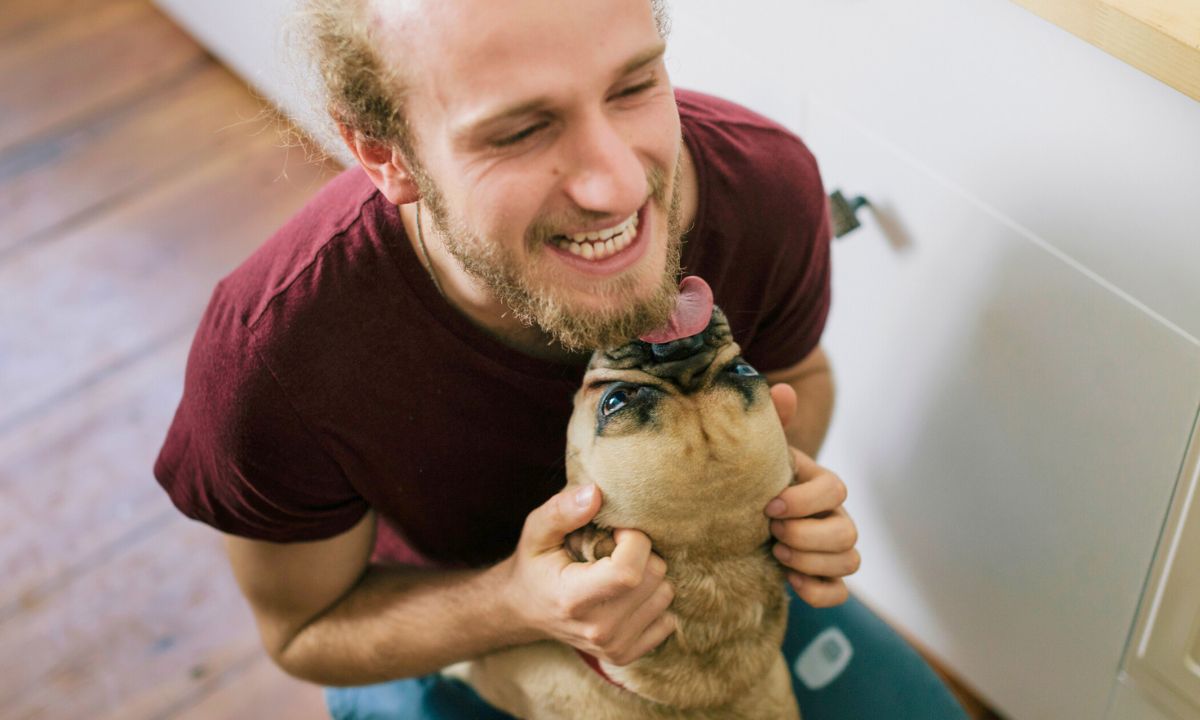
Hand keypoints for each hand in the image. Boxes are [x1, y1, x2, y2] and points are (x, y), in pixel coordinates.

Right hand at [503, 484, 675, 665]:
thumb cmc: (535, 564)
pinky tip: (627, 593)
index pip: (629, 571)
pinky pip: (667, 619)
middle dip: (643, 552)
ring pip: (665, 594)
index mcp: (573, 598)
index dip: (634, 540)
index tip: (618, 531)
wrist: (524, 610)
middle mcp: (596, 629)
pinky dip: (653, 600)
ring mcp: (613, 646)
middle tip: (616, 548)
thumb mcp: (537, 531)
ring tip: (619, 570)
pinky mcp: (625, 655)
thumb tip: (596, 493)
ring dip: (649, 575)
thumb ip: (562, 510)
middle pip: (653, 577)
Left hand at [765, 384, 859, 607]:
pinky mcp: (823, 577)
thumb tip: (783, 390)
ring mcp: (832, 549)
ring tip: (776, 553)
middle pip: (848, 533)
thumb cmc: (754, 479)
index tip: (770, 505)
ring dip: (812, 561)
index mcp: (820, 484)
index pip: (835, 490)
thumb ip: (773, 422)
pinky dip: (819, 590)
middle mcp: (834, 517)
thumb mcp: (761, 452)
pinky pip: (839, 592)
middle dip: (808, 536)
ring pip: (849, 561)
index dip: (806, 500)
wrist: (740, 514)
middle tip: (772, 533)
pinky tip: (790, 581)